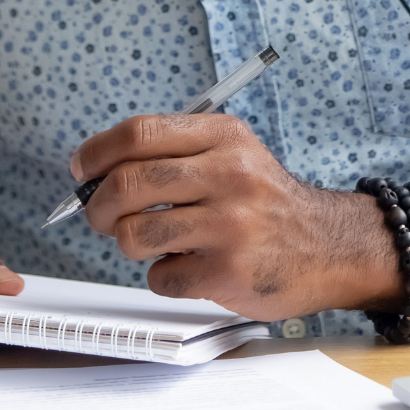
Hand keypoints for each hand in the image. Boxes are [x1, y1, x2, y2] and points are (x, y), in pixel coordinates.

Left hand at [70, 113, 399, 319]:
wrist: (328, 245)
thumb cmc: (265, 201)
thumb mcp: (232, 153)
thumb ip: (174, 153)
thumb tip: (96, 170)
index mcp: (224, 137)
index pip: (139, 133)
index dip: (96, 153)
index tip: (81, 169)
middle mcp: (229, 174)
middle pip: (127, 184)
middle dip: (96, 206)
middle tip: (100, 217)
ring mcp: (230, 224)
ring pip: (133, 234)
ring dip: (129, 243)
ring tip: (153, 242)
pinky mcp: (228, 271)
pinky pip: (160, 276)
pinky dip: (164, 276)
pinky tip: (189, 266)